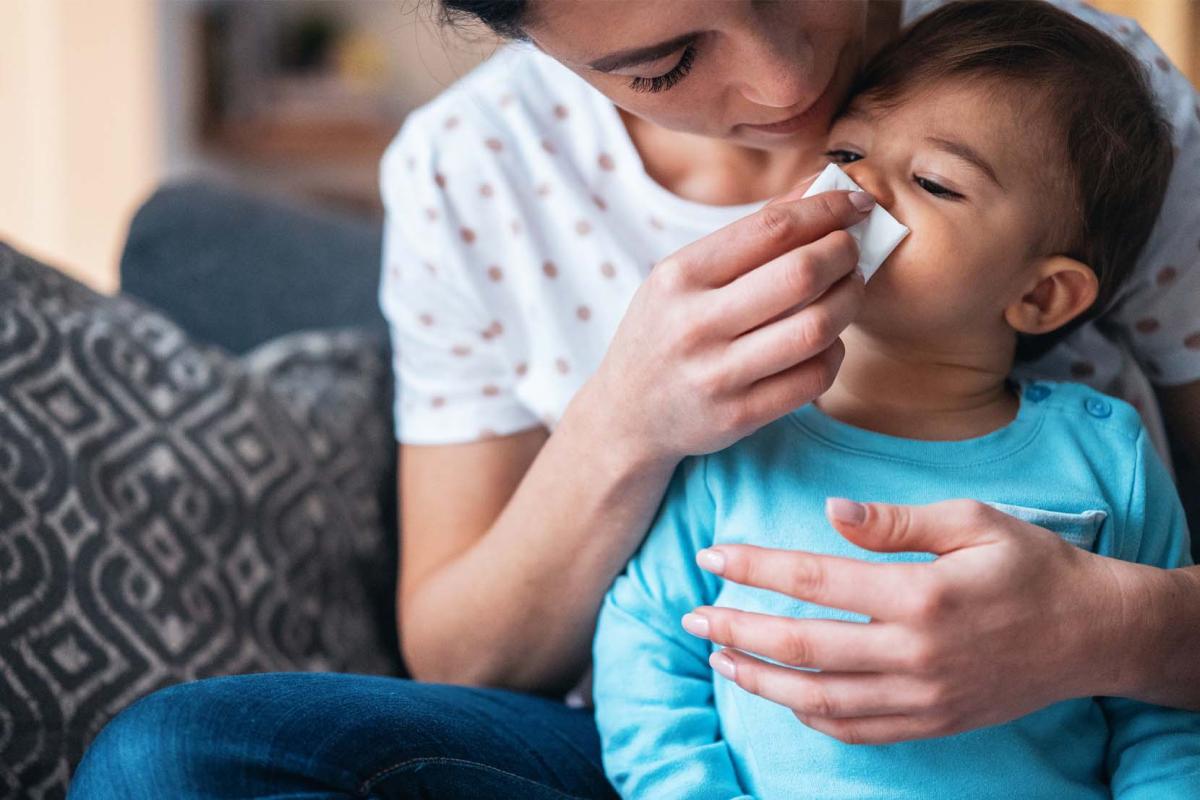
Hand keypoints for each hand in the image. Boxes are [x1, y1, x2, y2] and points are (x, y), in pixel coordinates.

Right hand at [579, 182, 873, 467]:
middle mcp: (695, 324)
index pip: (771, 229)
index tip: (855, 204)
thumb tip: (816, 189)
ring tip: (849, 290)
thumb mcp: (682, 277)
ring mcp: (717, 375)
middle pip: (801, 274)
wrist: (626, 415)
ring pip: (816, 328)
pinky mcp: (739, 416)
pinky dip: (835, 352)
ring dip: (849, 301)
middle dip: (845, 253)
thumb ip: (747, 236)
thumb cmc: (663, 333)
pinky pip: (814, 378)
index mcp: (680, 276)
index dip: (826, 210)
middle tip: (853, 249)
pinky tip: (828, 340)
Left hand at [682, 498, 1123, 743]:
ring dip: (761, 679)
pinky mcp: (932, 723)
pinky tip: (783, 695)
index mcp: (920, 593)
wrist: (1091, 633)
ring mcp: (922, 696)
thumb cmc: (1030, 564)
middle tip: (692, 616)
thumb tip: (827, 511)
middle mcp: (915, 652)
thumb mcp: (971, 521)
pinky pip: (857, 730)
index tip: (711, 556)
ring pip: (819, 699)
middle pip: (802, 645)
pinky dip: (811, 716)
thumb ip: (895, 520)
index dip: (754, 567)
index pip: (814, 579)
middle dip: (736, 629)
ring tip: (720, 657)